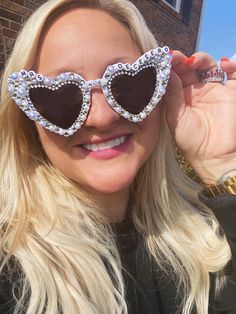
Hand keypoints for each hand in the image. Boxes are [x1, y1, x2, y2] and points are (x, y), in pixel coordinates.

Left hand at [164, 51, 235, 183]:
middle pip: (189, 67)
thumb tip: (167, 72)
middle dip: (182, 60)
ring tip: (193, 61)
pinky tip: (222, 64)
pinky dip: (230, 65)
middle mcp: (195, 91)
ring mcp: (213, 89)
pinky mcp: (229, 92)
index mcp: (179, 96)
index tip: (164, 59)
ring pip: (207, 66)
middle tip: (175, 57)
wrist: (214, 156)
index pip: (174, 75)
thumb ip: (172, 95)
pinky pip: (232, 74)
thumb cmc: (191, 141)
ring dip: (201, 59)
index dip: (169, 66)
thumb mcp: (176, 118)